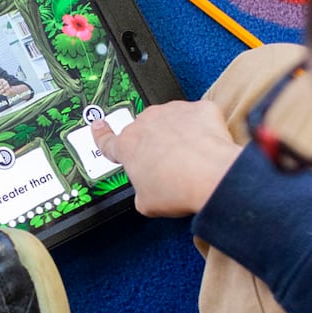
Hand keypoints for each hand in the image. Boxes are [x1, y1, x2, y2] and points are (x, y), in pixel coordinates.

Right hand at [91, 100, 241, 216]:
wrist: (212, 177)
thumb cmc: (179, 188)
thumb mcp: (146, 204)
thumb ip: (140, 191)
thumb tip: (147, 190)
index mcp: (128, 146)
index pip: (107, 140)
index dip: (101, 134)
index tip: (98, 125)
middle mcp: (146, 123)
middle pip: (146, 132)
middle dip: (155, 145)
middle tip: (169, 167)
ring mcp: (172, 112)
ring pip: (172, 121)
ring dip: (179, 136)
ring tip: (192, 160)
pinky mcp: (199, 108)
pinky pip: (198, 117)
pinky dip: (203, 129)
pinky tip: (207, 147)